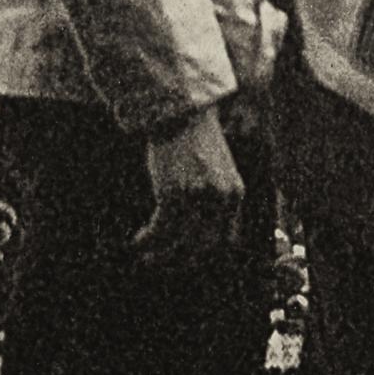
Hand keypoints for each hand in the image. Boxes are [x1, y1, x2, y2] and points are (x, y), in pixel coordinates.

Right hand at [130, 107, 245, 266]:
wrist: (180, 111)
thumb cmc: (194, 138)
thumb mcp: (216, 170)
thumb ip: (215, 197)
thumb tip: (199, 227)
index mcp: (235, 194)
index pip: (225, 239)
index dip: (205, 252)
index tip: (187, 256)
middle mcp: (220, 200)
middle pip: (203, 247)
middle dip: (181, 260)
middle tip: (163, 263)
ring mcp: (198, 199)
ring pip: (179, 243)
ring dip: (160, 255)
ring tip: (146, 257)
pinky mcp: (174, 195)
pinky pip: (160, 230)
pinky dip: (148, 239)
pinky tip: (138, 241)